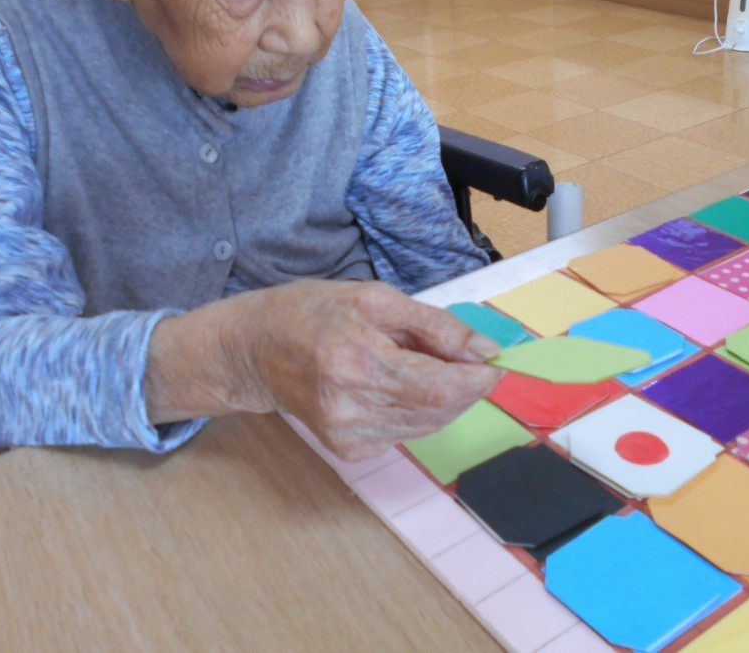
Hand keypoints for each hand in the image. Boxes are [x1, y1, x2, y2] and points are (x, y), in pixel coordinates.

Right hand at [146, 280, 502, 460]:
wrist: (253, 349)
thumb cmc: (309, 313)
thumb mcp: (374, 298)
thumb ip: (433, 326)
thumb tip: (483, 351)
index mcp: (355, 360)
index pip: (438, 386)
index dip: (477, 380)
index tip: (496, 366)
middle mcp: (350, 406)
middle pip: (437, 410)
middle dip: (464, 387)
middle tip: (467, 360)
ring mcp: (346, 434)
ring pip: (426, 426)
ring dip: (443, 399)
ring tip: (423, 364)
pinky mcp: (347, 450)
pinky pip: (405, 433)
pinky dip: (418, 410)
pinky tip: (398, 385)